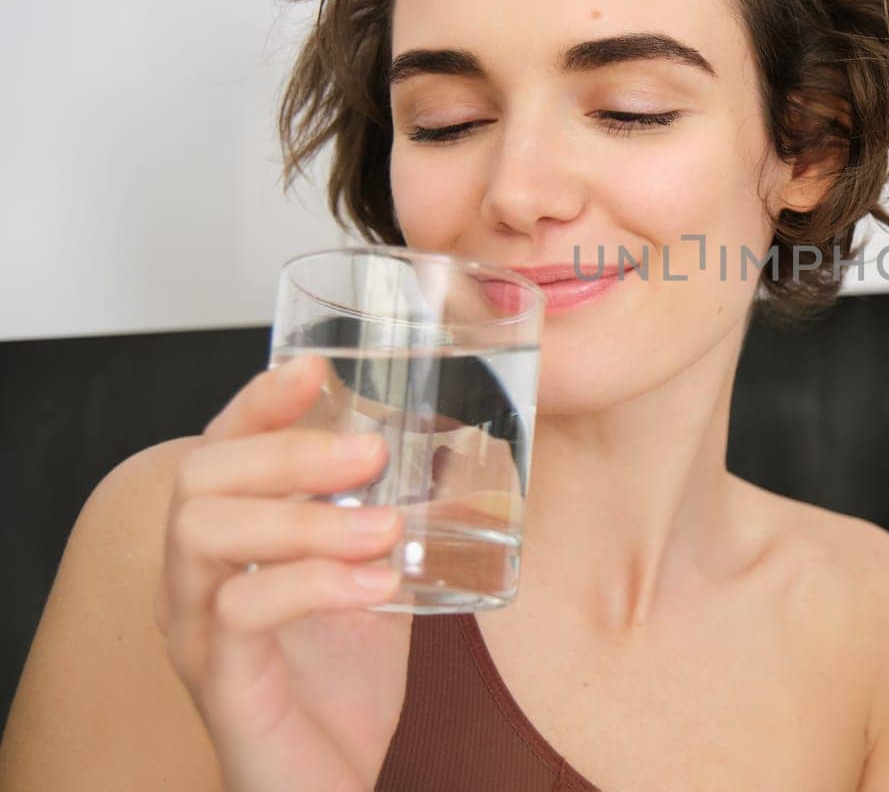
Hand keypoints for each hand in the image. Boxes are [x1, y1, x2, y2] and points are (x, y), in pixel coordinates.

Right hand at [155, 354, 412, 791]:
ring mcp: (196, 630)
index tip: (314, 368)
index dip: (259, 402)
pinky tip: (380, 586)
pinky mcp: (221, 683)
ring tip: (387, 525)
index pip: (220, 447)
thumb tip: (464, 451)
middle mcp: (194, 578)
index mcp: (228, 541)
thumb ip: (394, 519)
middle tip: (371, 451)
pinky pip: (239, 612)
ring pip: (207, 536)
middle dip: (288, 452)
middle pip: (201, 478)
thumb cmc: (343, 680)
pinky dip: (314, 584)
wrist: (329, 782)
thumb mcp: (375, 578)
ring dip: (306, 517)